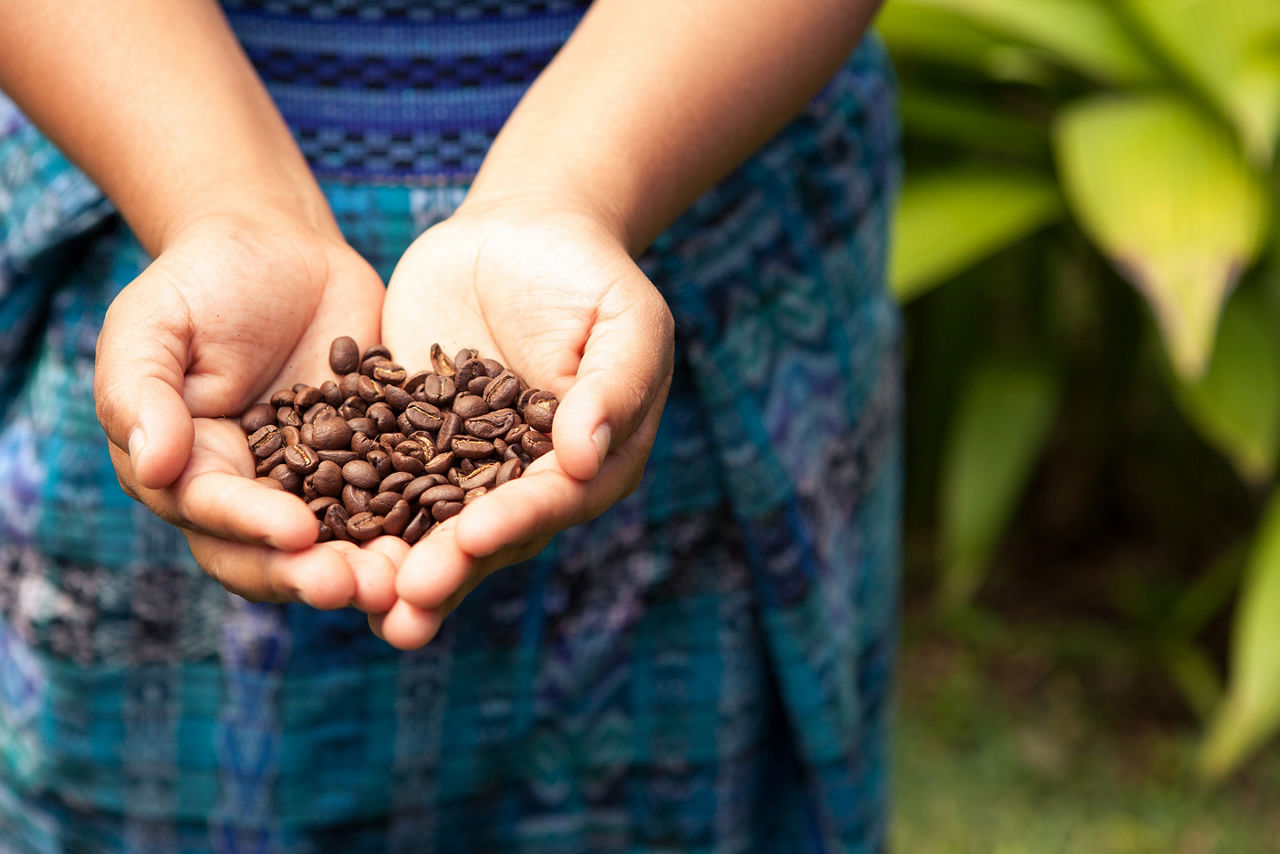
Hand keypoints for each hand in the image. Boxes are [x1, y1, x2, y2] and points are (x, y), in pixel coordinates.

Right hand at [94, 212, 398, 612]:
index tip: (297, 533)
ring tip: (408, 580)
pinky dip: (422, 522)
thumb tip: (151, 466)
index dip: (253, 528)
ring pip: (342, 542)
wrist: (278, 249)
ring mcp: (319, 484)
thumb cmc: (199, 282)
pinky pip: (401, 497)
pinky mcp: (376, 460)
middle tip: (361, 586)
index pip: (216, 514)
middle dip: (316, 575)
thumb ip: (141, 392)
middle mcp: (255, 496)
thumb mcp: (151, 325)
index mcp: (190, 474)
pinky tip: (455, 532)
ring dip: (372, 567)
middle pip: (278, 553)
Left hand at [373, 195, 673, 647]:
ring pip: (426, 525)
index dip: (512, 522)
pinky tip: (302, 532)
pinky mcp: (409, 441)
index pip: (550, 502)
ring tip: (348, 596)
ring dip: (391, 564)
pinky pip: (376, 479)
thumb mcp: (625, 321)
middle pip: (485, 536)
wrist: (521, 234)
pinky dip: (345, 508)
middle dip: (446, 569)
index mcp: (587, 467)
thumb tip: (585, 458)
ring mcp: (463, 468)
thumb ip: (614, 386)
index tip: (471, 539)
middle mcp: (523, 484)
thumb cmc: (589, 274)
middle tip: (404, 604)